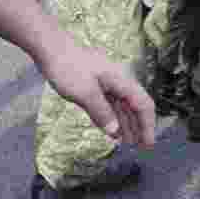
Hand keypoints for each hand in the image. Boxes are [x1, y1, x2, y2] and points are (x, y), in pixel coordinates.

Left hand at [38, 43, 155, 147]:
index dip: (148, 125)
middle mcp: (120, 83)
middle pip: (136, 108)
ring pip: (123, 107)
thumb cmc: (69, 68)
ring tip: (127, 143)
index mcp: (122, 82)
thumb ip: (101, 113)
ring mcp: (108, 84)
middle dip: (139, 128)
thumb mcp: (85, 93)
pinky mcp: (97, 86)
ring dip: (126, 125)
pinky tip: (112, 130)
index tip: (148, 144)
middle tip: (140, 148)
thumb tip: (114, 132)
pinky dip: (113, 118)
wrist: (51, 49)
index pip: (143, 105)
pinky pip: (111, 105)